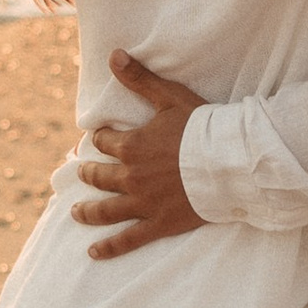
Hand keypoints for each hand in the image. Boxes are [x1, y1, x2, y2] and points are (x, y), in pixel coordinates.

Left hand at [71, 49, 207, 257]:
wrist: (231, 162)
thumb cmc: (203, 127)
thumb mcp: (169, 97)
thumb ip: (139, 79)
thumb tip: (113, 55)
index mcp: (132, 146)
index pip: (104, 141)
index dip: (99, 138)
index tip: (96, 138)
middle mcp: (131, 176)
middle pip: (99, 175)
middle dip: (88, 172)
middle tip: (81, 172)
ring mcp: (143, 203)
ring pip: (106, 209)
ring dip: (88, 210)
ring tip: (76, 212)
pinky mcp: (159, 224)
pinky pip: (128, 239)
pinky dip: (109, 247)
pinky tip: (93, 252)